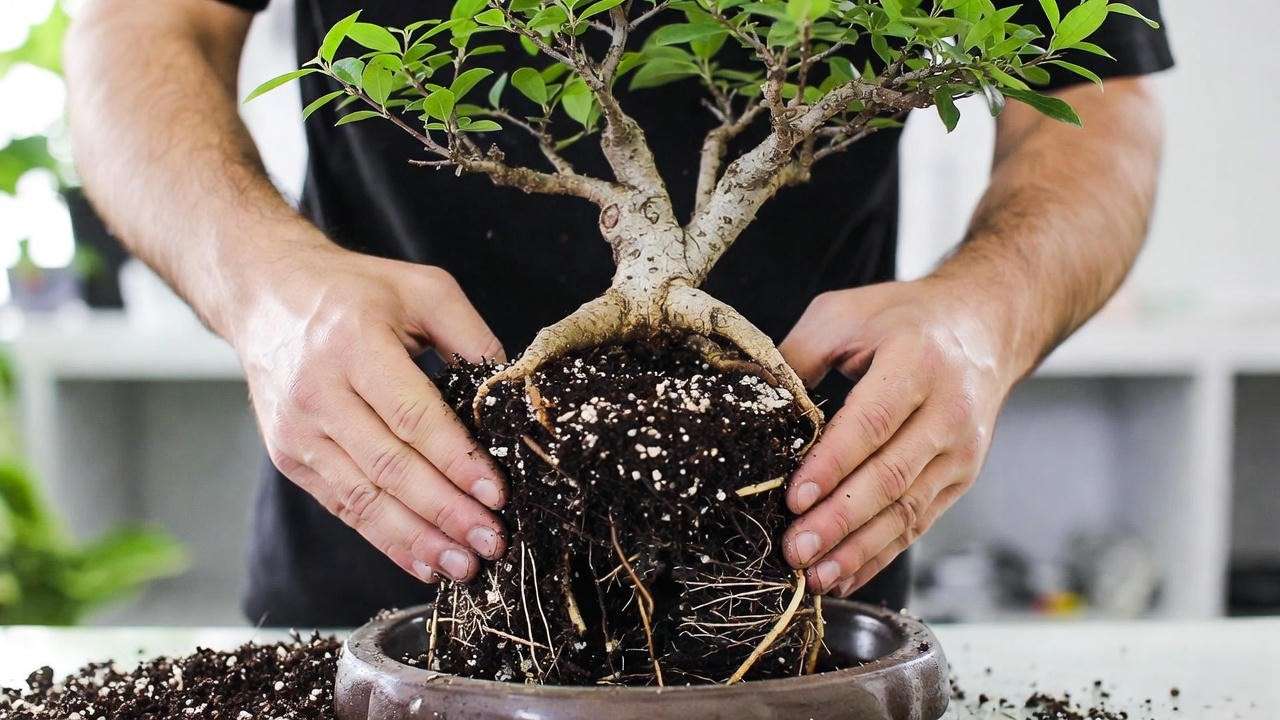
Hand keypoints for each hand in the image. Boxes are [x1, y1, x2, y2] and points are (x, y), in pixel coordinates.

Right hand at [228, 243, 506, 583]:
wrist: (266, 294)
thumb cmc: (355, 291)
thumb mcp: (422, 289)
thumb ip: (472, 336)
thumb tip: (515, 395)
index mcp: (353, 344)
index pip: (412, 416)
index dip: (456, 460)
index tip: (497, 493)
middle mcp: (318, 391)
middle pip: (390, 466)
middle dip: (445, 512)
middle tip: (491, 540)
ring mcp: (297, 430)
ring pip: (364, 498)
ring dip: (418, 539)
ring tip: (464, 564)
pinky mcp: (289, 456)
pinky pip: (343, 507)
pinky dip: (385, 539)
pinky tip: (424, 559)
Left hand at [779, 278, 1021, 595]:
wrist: (984, 326)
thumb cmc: (903, 320)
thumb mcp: (845, 314)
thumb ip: (798, 355)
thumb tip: (753, 401)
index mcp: (918, 363)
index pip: (871, 424)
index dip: (832, 465)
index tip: (794, 498)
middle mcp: (948, 412)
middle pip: (890, 477)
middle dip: (838, 520)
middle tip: (795, 549)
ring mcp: (961, 451)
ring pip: (906, 511)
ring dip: (857, 548)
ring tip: (814, 575)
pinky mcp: (961, 478)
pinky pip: (918, 523)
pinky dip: (879, 554)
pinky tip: (844, 574)